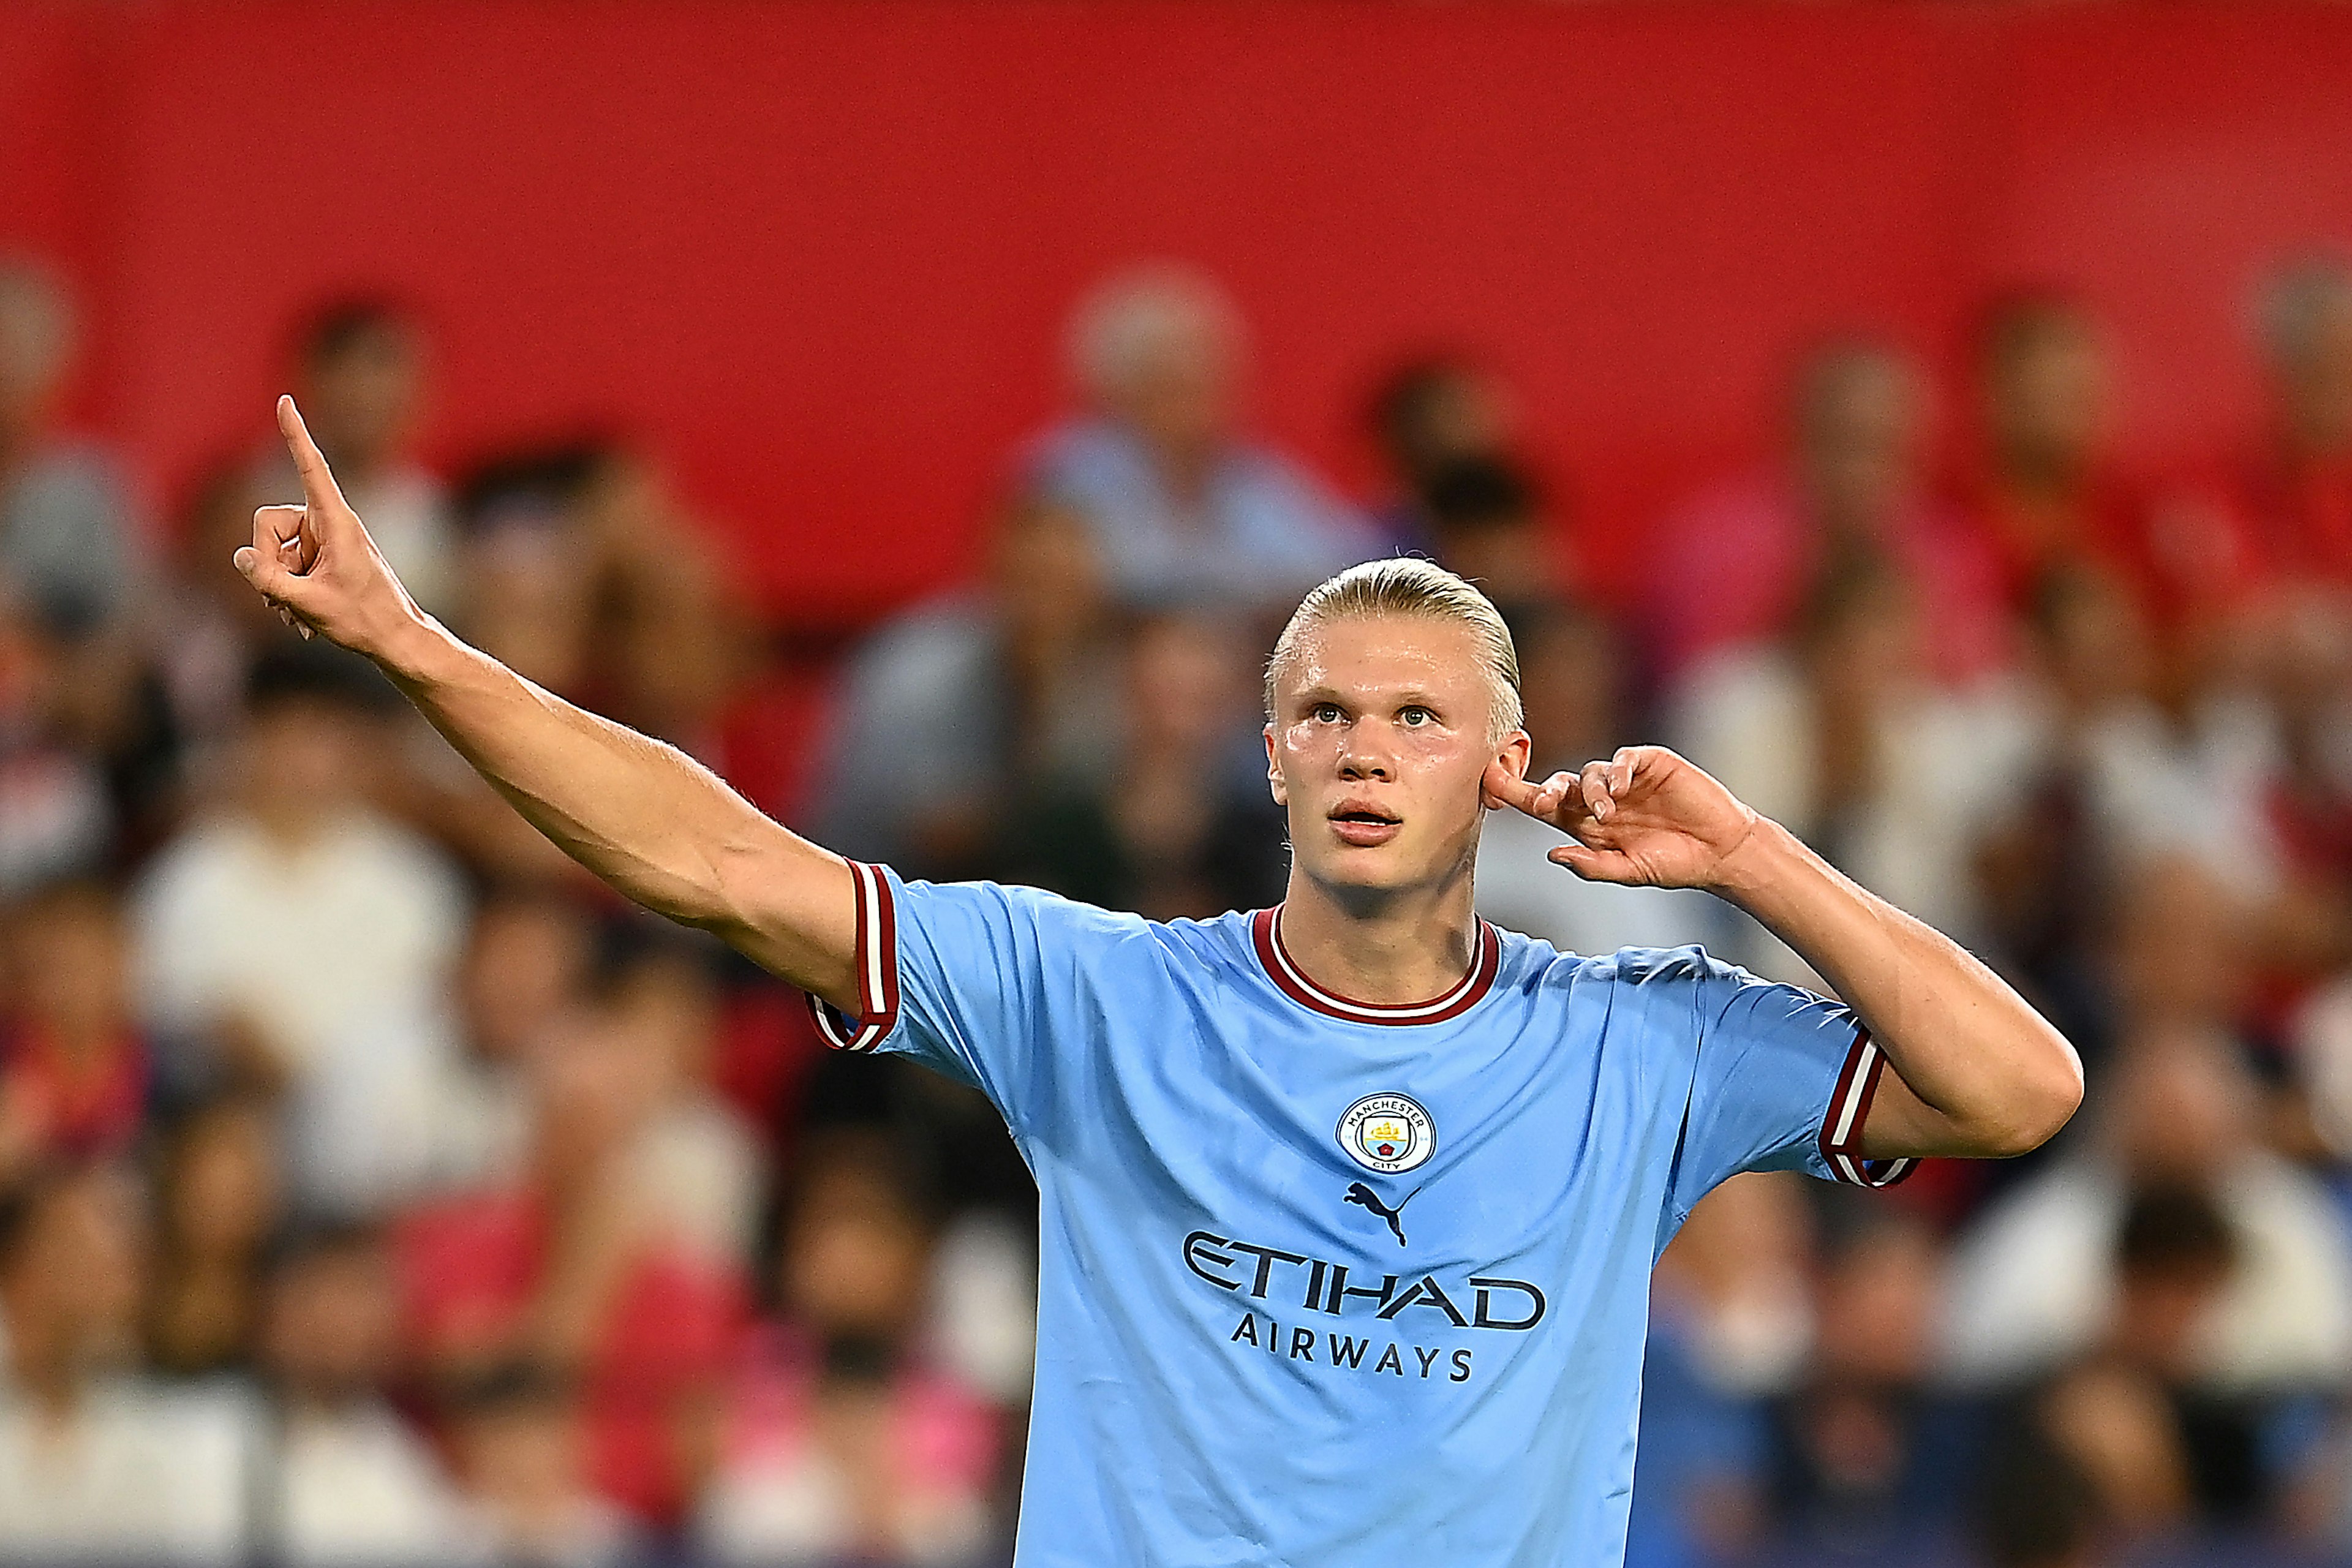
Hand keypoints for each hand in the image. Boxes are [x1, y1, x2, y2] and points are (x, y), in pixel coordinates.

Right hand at [232, 396, 422, 659]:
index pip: (311, 468)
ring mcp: (321, 541)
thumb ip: (269, 580)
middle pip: (267, 523)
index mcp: (337, 521)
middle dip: (266, 560)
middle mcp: (327, 523)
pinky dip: (284, 591)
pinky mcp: (317, 558)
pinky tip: (300, 618)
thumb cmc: (363, 620)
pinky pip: (281, 564)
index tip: (285, 401)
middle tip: (284, 598)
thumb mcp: (310, 603)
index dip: (295, 434)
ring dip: (275, 583)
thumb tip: (240, 557)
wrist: (394, 640)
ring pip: (270, 548)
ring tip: (298, 612)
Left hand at [1482, 745, 1759, 889]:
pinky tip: (1619, 787)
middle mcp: (1600, 799)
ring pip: (1590, 771)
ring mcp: (1625, 780)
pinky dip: (1616, 770)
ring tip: (1606, 812)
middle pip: (1560, 785)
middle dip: (1546, 790)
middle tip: (1545, 802)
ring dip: (1590, 789)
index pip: (1544, 806)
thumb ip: (1592, 866)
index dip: (1517, 794)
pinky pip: (1623, 758)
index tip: (1490, 786)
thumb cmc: (1674, 863)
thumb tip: (1553, 855)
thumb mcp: (1629, 872)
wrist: (1720, 852)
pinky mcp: (1650, 764)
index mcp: (1587, 825)